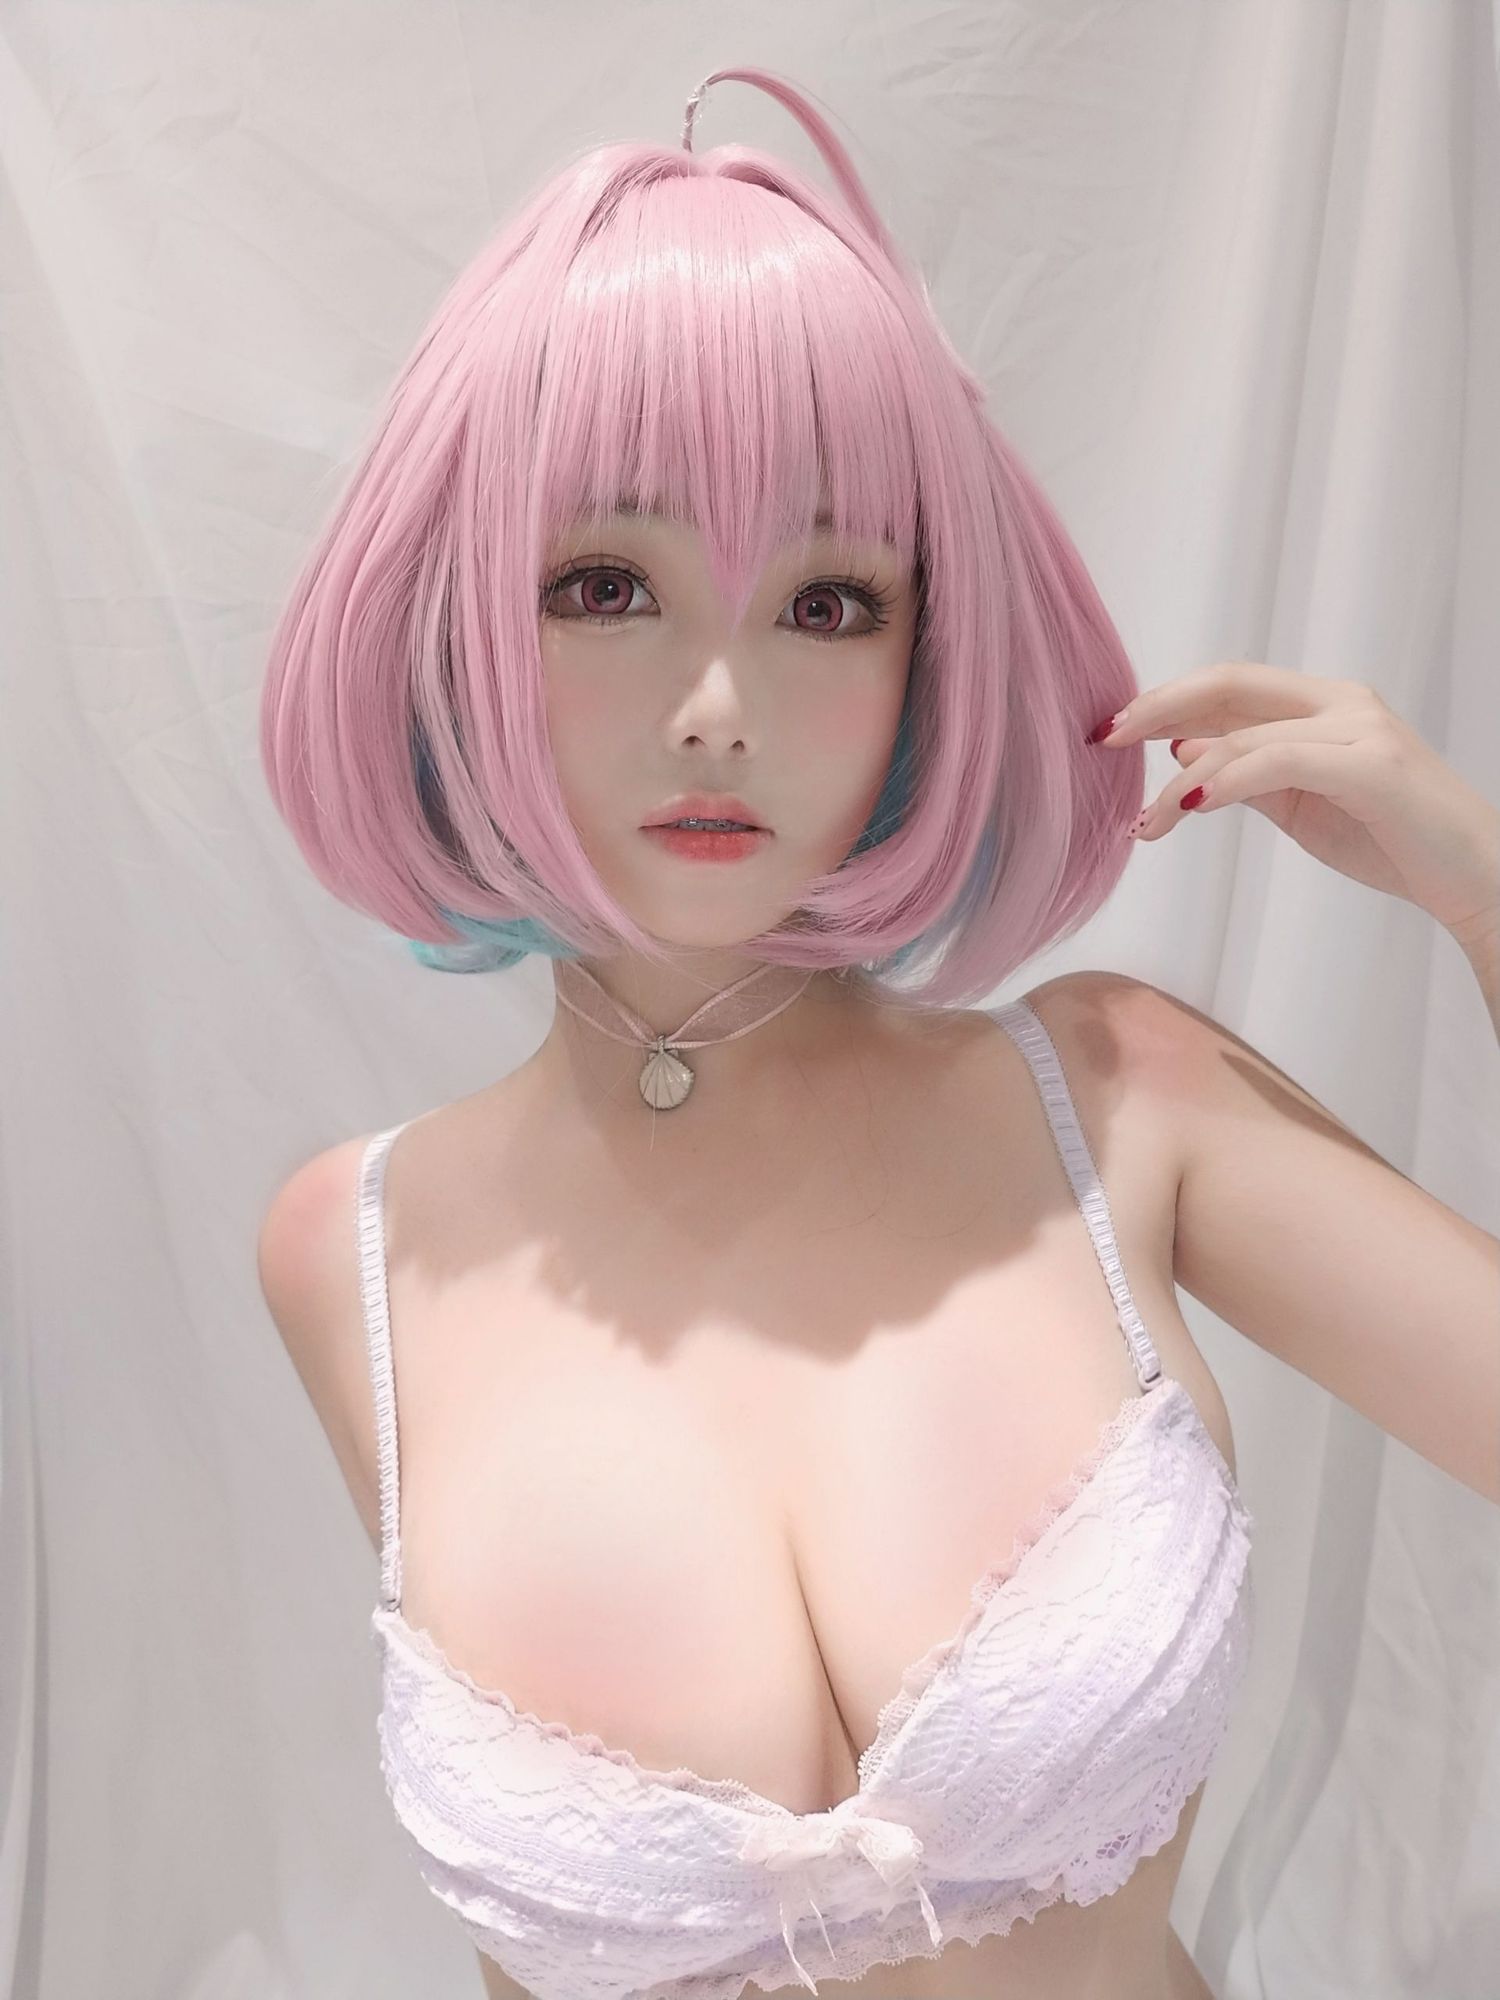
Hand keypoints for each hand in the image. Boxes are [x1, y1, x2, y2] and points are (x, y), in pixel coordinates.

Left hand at [1089, 660, 1499, 940]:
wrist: (1473, 876)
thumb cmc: (1390, 839)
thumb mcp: (1300, 804)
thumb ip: (1247, 775)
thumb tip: (1182, 752)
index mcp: (1323, 704)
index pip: (1229, 684)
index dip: (1166, 699)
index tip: (1112, 729)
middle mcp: (1341, 702)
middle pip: (1230, 684)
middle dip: (1156, 708)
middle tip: (1103, 740)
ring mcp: (1360, 728)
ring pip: (1244, 735)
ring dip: (1180, 780)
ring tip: (1146, 823)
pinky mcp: (1371, 767)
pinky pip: (1279, 761)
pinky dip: (1225, 782)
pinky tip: (1189, 805)